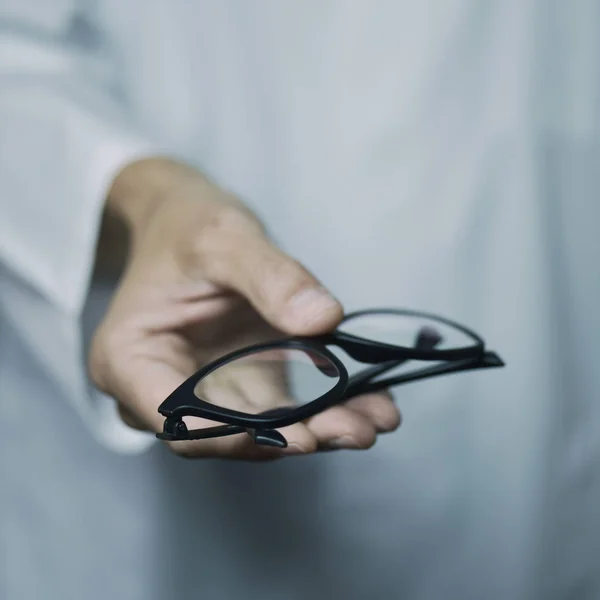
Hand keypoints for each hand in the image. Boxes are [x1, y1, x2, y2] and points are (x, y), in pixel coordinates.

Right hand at [89, 158, 400, 459]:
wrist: (187, 223)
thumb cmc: (186, 226)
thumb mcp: (222, 237)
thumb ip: (269, 276)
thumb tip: (321, 320)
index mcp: (130, 358)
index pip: (174, 418)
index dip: (233, 436)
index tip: (295, 434)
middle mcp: (163, 387)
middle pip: (225, 434)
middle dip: (293, 438)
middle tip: (353, 431)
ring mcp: (205, 389)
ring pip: (261, 429)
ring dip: (319, 430)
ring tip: (374, 420)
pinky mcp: (240, 382)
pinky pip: (282, 407)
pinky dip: (324, 408)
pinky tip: (369, 404)